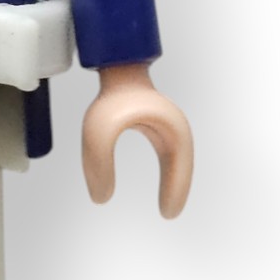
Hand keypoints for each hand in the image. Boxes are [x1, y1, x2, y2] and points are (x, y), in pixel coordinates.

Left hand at [81, 63, 193, 217]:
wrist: (116, 65)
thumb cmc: (111, 95)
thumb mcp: (98, 132)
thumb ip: (97, 165)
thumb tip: (101, 198)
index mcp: (171, 130)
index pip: (179, 168)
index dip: (175, 191)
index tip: (167, 213)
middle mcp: (174, 128)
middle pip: (182, 166)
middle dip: (177, 190)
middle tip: (168, 214)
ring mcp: (167, 125)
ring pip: (176, 161)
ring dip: (173, 181)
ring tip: (167, 205)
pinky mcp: (157, 124)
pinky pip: (167, 154)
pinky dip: (167, 171)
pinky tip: (161, 183)